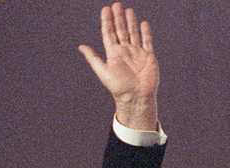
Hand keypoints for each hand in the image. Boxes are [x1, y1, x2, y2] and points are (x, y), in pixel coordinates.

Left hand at [79, 2, 158, 129]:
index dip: (107, 22)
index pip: (109, 34)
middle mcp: (125, 51)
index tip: (105, 10)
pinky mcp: (148, 56)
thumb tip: (81, 46)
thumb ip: (93, 58)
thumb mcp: (103, 71)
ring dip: (131, 22)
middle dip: (118, 18)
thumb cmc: (118, 87)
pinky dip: (145, 32)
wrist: (136, 96)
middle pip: (121, 30)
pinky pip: (147, 41)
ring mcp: (137, 53)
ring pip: (133, 33)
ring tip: (128, 10)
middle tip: (116, 5)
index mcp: (113, 54)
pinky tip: (143, 23)